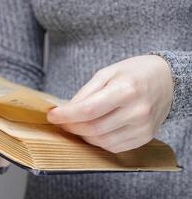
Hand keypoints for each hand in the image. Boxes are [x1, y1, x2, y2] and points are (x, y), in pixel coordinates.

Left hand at [47, 55, 172, 152]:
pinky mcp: (144, 137)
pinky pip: (113, 147)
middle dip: (71, 126)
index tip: (52, 115)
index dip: (66, 116)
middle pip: (93, 129)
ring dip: (82, 135)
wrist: (166, 81)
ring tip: (77, 124)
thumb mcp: (107, 73)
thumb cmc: (134, 73)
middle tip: (62, 120)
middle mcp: (137, 112)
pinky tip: (93, 130)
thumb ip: (85, 93)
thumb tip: (66, 111)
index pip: (88, 110)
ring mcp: (142, 128)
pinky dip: (97, 141)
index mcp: (126, 90)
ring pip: (101, 141)